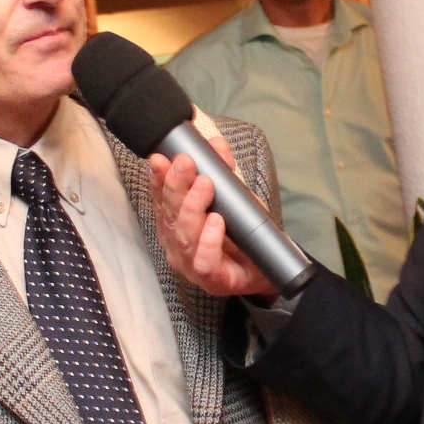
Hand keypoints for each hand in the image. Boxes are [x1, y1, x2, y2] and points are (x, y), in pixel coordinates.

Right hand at [147, 139, 273, 299]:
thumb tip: (216, 144)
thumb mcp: (233, 197)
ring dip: (193, 207)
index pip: (161, 197)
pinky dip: (209, 240)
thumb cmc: (240, 235)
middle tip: (186, 163)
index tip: (161, 159)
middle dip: (176, 185)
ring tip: (205, 185)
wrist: (265, 270)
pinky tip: (216, 222)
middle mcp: (177, 241)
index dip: (158, 178)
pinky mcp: (211, 279)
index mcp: (175, 221)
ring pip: (183, 235)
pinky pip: (204, 261)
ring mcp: (190, 263)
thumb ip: (223, 171)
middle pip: (170, 213)